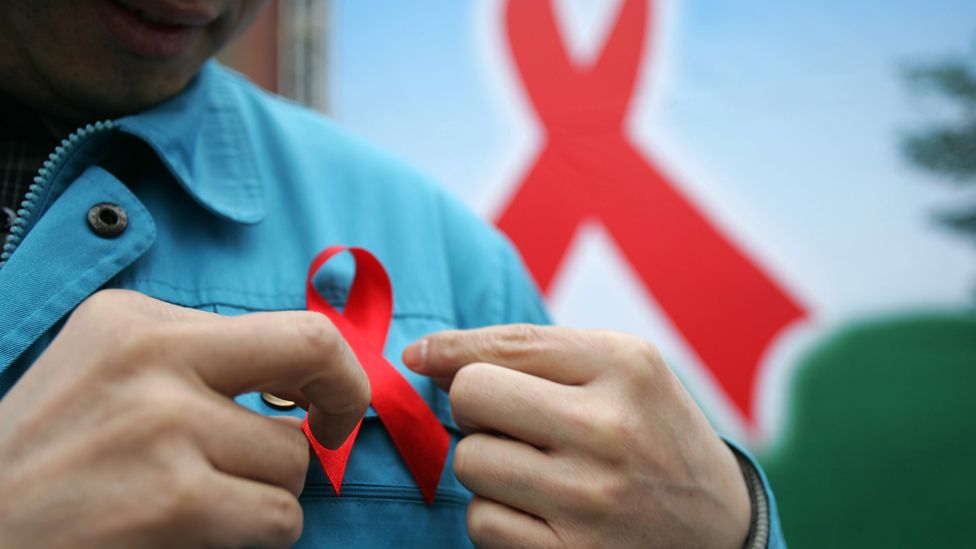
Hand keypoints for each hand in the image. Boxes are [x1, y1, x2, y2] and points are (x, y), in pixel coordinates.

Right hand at [0, 290, 368, 548]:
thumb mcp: (111, 376)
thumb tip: (307, 379)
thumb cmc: (52, 461)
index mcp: (136, 321)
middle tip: (332, 433)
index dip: (328, 367)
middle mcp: (150, 356)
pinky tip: (202, 531)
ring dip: (268, 490)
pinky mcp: (173, 499)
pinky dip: (259, 533)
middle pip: (313, 350)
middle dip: (346, 397)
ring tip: (205, 499)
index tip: (323, 402)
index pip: (286, 325)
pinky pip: (279, 516)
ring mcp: (162, 425)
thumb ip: (201, 363)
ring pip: (293, 458)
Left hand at [403, 325, 749, 548]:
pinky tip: (540, 511)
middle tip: (508, 422)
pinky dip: (497, 514)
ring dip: (487, 464)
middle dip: (475, 407)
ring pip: (468, 462)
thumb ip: (533, 352)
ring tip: (537, 469)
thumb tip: (424, 357)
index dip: (448, 351)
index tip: (421, 358)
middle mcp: (609, 428)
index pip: (501, 346)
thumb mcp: (623, 371)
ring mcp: (590, 498)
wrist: (721, 528)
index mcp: (624, 365)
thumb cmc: (654, 434)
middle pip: (470, 397)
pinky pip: (481, 521)